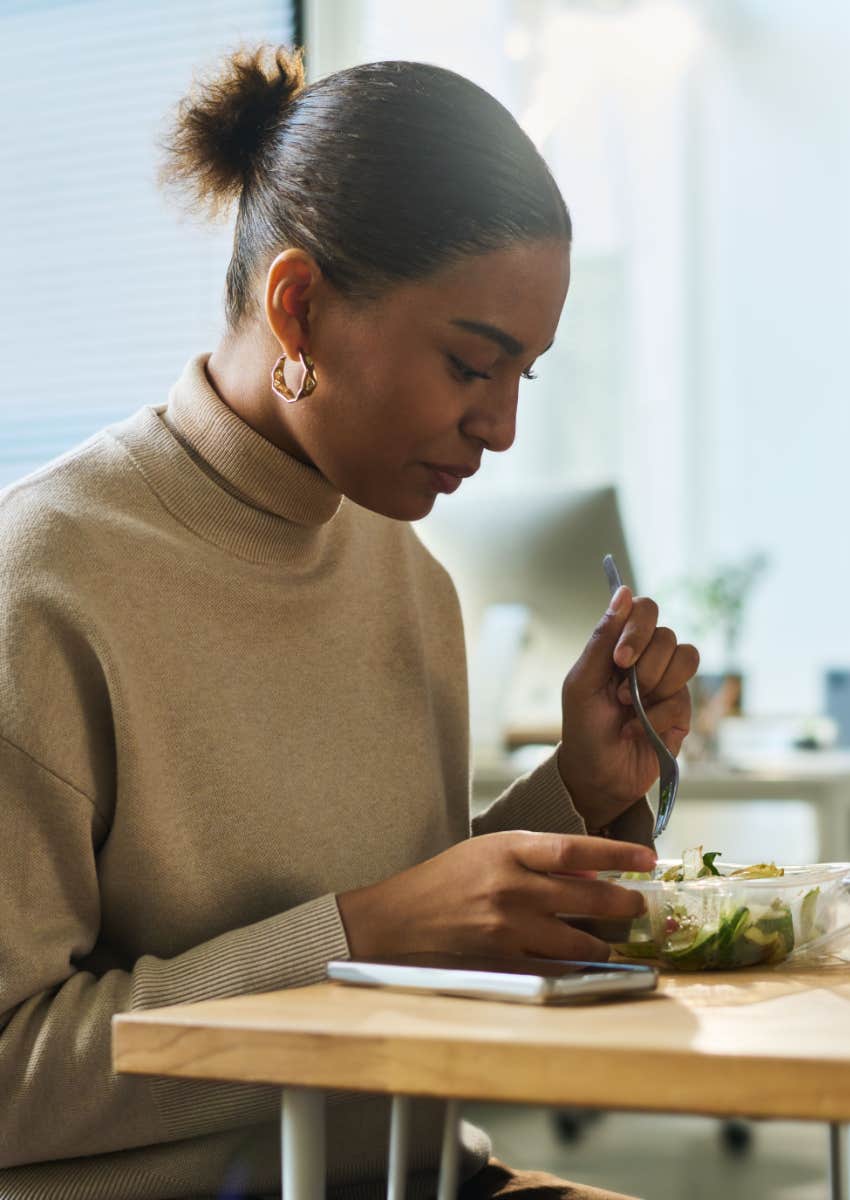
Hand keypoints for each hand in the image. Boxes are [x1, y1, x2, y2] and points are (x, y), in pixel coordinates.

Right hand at [336, 831, 655, 962]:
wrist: (396, 919)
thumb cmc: (445, 880)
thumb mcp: (488, 851)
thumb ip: (536, 859)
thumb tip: (590, 871)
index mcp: (508, 849)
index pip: (576, 848)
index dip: (617, 853)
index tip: (648, 858)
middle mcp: (511, 886)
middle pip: (587, 896)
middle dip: (623, 902)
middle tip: (640, 904)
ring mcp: (507, 927)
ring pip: (578, 940)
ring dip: (603, 942)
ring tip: (610, 940)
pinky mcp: (501, 961)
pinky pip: (554, 968)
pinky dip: (573, 966)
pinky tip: (582, 963)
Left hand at [557, 586, 699, 830]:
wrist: (597, 775)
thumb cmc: (583, 727)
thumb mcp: (583, 681)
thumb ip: (603, 638)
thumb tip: (624, 591)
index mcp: (621, 646)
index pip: (644, 610)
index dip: (637, 628)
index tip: (619, 659)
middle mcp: (648, 659)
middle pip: (667, 633)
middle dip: (644, 664)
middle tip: (621, 690)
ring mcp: (668, 683)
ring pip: (686, 657)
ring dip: (655, 685)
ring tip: (629, 708)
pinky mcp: (681, 711)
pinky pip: (683, 697)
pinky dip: (656, 716)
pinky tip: (637, 730)